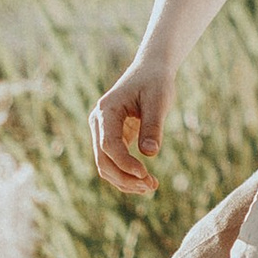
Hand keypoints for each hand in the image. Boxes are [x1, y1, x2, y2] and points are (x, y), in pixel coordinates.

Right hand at [91, 51, 173, 194]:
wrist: (151, 70)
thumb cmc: (156, 82)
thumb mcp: (159, 100)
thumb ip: (153, 125)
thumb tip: (149, 154)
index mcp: (106, 111)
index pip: (109, 144)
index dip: (125, 163)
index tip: (145, 174)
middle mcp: (99, 122)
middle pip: (103, 160)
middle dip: (125, 177)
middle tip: (151, 186)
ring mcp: (102, 131)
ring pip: (106, 165)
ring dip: (125, 180)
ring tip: (151, 186)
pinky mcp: (112, 137)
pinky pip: (114, 161)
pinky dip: (127, 174)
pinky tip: (145, 181)